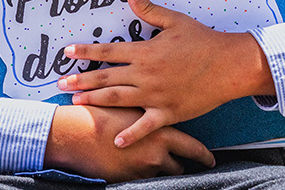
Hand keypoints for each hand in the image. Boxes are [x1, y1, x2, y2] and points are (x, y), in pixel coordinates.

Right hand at [44, 104, 214, 181]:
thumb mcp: (131, 105)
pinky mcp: (129, 179)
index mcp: (160, 132)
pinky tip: (131, 164)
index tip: (210, 159)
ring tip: (149, 160)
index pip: (192, 148)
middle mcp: (156, 153)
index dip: (203, 155)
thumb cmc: (100, 114)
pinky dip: (139, 172)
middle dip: (179, 164)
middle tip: (181, 162)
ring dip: (158, 169)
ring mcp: (143, 169)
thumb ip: (149, 111)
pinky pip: (143, 180)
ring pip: (162, 175)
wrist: (75, 133)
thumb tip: (159, 108)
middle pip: (179, 166)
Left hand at [56, 0, 275, 147]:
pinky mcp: (169, 112)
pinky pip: (146, 126)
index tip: (67, 52)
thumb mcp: (175, 21)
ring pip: (118, 99)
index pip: (108, 51)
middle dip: (81, 81)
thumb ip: (149, 9)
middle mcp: (145, 74)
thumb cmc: (203, 41)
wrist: (230, 65)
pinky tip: (116, 140)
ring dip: (95, 101)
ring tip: (76, 102)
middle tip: (60, 83)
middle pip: (106, 78)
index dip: (85, 52)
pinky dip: (130, 134)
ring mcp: (156, 95)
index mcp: (145, 51)